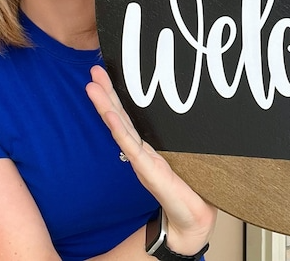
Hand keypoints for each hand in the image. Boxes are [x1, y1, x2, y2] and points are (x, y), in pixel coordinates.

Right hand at [86, 66, 216, 255]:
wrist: (195, 219)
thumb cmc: (192, 188)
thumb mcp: (187, 155)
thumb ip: (182, 137)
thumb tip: (197, 109)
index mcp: (150, 146)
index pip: (130, 115)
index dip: (118, 94)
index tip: (108, 72)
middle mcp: (142, 151)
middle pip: (120, 117)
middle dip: (106, 93)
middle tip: (94, 69)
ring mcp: (143, 161)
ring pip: (120, 128)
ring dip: (106, 106)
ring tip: (92, 87)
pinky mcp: (149, 171)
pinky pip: (131, 148)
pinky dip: (119, 131)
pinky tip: (110, 116)